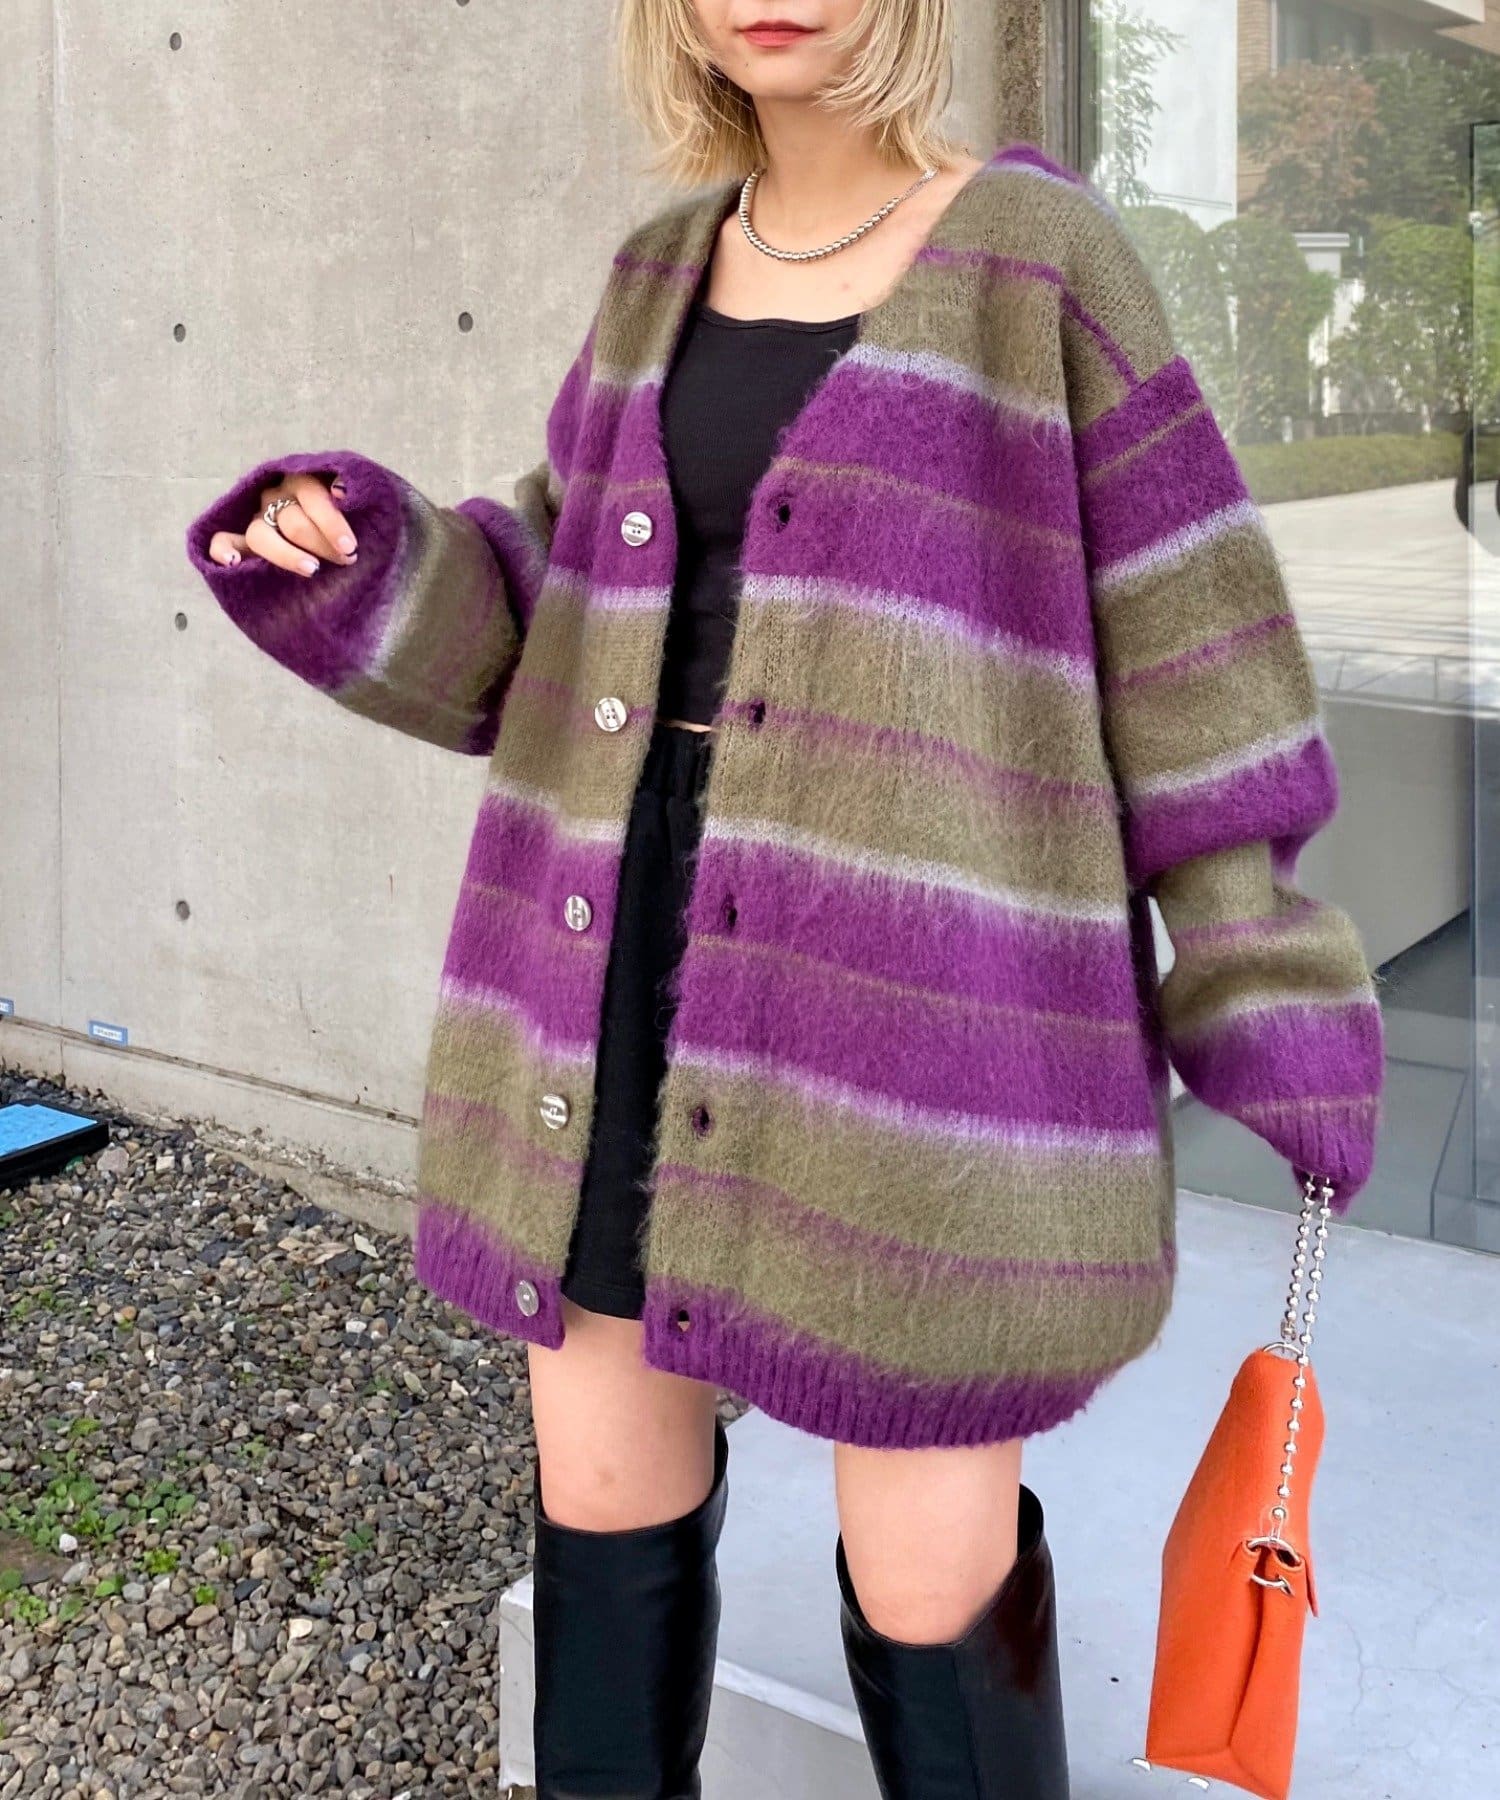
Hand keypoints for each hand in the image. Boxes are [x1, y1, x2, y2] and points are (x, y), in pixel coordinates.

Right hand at [205, 470, 358, 578]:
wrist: (340, 539)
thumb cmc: (351, 520)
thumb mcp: (358, 502)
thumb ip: (352, 491)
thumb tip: (339, 491)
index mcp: (302, 480)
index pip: (312, 497)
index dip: (331, 522)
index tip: (350, 547)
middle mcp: (275, 497)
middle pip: (292, 521)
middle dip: (323, 544)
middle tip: (346, 561)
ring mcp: (257, 519)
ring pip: (260, 535)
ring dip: (286, 554)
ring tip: (312, 569)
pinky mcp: (242, 541)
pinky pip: (222, 541)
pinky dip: (222, 551)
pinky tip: (232, 562)